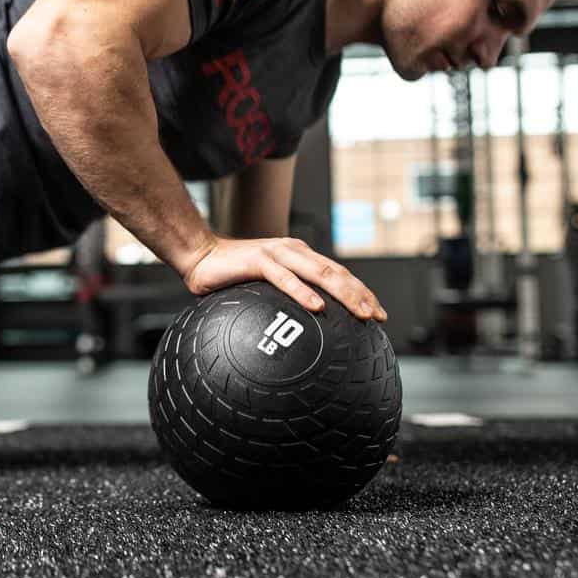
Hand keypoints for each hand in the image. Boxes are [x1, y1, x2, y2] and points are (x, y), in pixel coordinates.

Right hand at [181, 235, 387, 322]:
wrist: (199, 255)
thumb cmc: (231, 274)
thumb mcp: (265, 285)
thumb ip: (284, 298)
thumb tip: (303, 327)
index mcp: (299, 255)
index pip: (338, 273)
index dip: (361, 292)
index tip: (378, 313)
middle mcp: (294, 250)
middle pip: (337, 272)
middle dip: (361, 295)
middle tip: (377, 316)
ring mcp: (278, 254)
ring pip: (320, 273)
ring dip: (343, 293)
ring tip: (360, 312)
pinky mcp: (259, 260)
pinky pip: (285, 278)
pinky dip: (303, 292)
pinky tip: (317, 306)